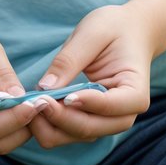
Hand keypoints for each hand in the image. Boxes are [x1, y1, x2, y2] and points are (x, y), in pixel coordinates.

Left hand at [27, 3, 153, 150]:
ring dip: (50, 125)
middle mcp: (124, 115)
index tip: (54, 95)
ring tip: (30, 102)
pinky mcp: (90, 121)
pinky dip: (50, 124)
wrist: (127, 32)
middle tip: (33, 99)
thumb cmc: (114, 28)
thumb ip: (70, 61)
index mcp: (135, 92)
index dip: (82, 103)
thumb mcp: (93, 33)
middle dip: (59, 117)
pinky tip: (35, 106)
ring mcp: (106, 122)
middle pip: (89, 129)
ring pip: (74, 136)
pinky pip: (68, 132)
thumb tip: (45, 88)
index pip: (110, 106)